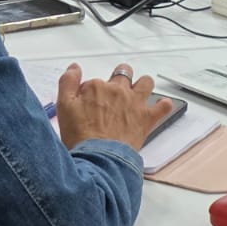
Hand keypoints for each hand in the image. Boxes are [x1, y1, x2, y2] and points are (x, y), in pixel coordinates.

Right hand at [55, 62, 172, 152]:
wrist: (99, 157)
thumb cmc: (80, 135)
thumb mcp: (63, 105)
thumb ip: (67, 82)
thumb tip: (74, 68)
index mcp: (96, 86)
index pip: (95, 81)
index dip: (91, 91)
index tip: (89, 102)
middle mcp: (117, 90)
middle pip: (123, 73)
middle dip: (121, 76)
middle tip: (116, 88)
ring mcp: (134, 103)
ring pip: (146, 82)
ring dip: (143, 84)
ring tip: (139, 90)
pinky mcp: (146, 119)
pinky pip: (162, 107)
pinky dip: (163, 105)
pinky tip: (162, 105)